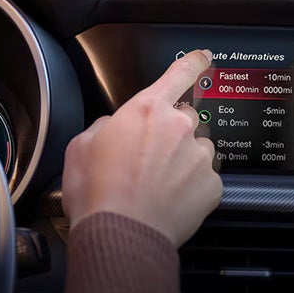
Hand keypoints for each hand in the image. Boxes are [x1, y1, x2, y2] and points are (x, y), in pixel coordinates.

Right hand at [62, 49, 221, 246]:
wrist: (120, 234)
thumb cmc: (97, 193)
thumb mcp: (81, 147)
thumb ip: (104, 126)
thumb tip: (112, 128)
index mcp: (147, 110)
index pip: (179, 74)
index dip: (195, 62)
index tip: (205, 57)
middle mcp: (179, 128)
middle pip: (185, 119)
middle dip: (171, 134)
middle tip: (148, 161)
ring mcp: (199, 157)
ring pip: (198, 150)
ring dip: (183, 161)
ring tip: (158, 185)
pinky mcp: (212, 185)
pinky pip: (205, 179)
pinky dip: (192, 188)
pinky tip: (171, 200)